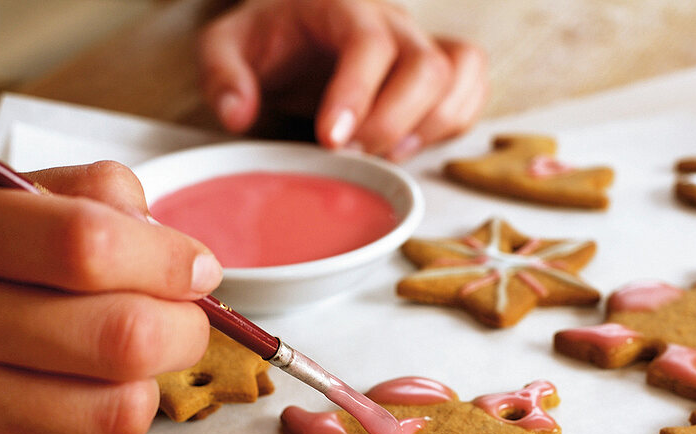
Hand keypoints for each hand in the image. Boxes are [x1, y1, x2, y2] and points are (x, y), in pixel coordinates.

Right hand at [0, 162, 221, 433]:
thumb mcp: (17, 202)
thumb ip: (92, 200)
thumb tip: (173, 251)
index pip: (89, 246)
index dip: (166, 261)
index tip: (196, 270)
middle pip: (126, 340)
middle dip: (181, 331)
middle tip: (175, 322)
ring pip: (119, 413)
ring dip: (144, 388)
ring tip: (119, 367)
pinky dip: (99, 432)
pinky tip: (73, 397)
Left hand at [197, 0, 487, 159]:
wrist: (299, 27)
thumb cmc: (271, 39)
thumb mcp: (226, 45)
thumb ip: (223, 74)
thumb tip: (237, 115)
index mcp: (343, 5)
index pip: (368, 44)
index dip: (357, 94)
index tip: (332, 140)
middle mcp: (393, 21)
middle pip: (426, 65)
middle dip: (394, 122)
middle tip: (357, 155)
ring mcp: (423, 42)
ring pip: (458, 77)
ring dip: (429, 127)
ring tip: (386, 153)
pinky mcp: (442, 68)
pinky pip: (472, 90)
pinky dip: (452, 123)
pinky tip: (411, 143)